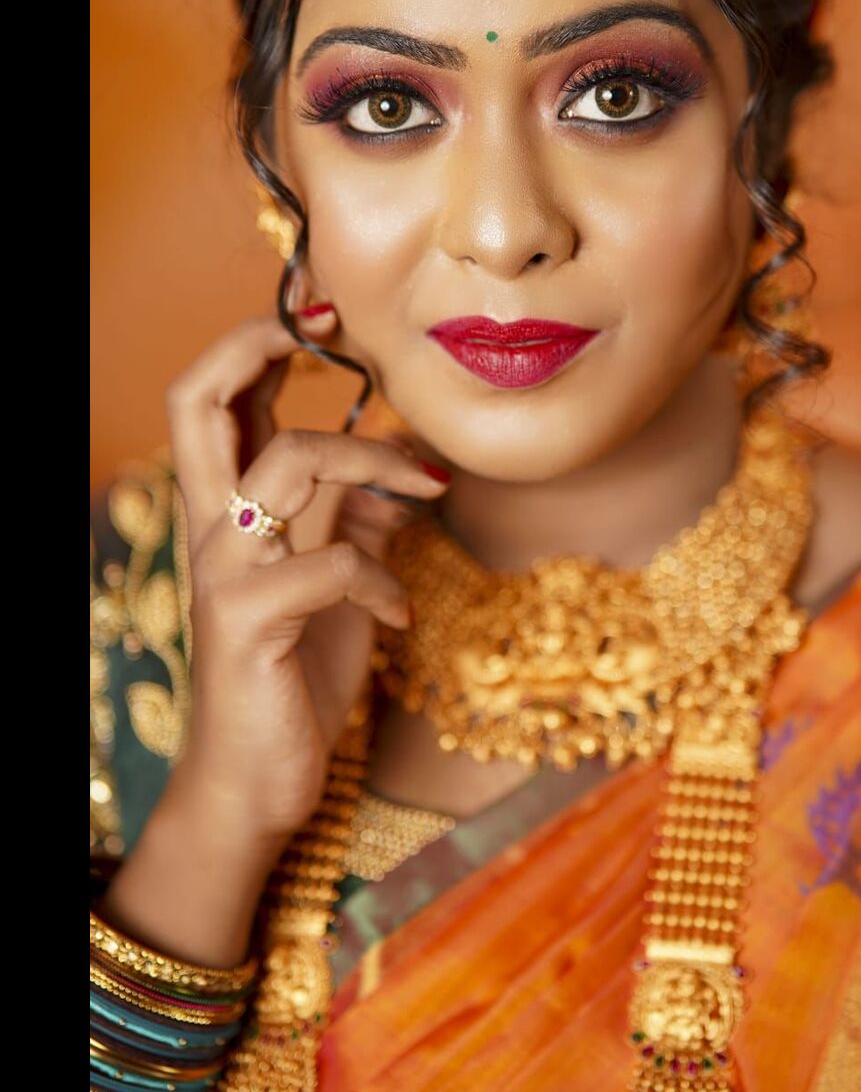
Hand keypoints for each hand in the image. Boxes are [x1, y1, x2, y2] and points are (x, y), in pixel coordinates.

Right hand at [161, 306, 449, 846]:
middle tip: (332, 329)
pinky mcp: (252, 623)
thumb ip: (352, 522)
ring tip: (431, 490)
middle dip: (261, 346)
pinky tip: (398, 614)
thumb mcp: (333, 582)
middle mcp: (211, 530)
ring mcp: (226, 573)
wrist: (259, 775)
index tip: (321, 316)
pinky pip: (335, 566)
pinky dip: (384, 580)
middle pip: (199, 403)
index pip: (209, 401)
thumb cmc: (296, 671)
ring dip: (378, 461)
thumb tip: (400, 477)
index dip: (253, 344)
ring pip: (293, 462)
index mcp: (225, 512)